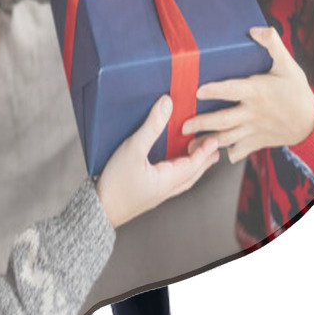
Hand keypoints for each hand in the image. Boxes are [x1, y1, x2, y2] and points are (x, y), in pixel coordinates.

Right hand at [96, 95, 219, 228]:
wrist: (99, 209)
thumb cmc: (116, 183)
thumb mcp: (133, 149)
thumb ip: (151, 127)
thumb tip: (167, 105)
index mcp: (168, 180)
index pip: (194, 163)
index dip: (205, 150)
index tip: (214, 139)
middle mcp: (166, 189)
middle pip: (192, 174)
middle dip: (204, 159)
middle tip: (212, 146)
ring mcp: (158, 193)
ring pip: (183, 179)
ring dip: (193, 165)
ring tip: (197, 154)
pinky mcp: (148, 193)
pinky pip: (172, 181)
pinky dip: (179, 170)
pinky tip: (172, 165)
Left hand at [183, 26, 313, 162]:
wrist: (310, 122)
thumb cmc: (297, 91)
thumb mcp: (287, 65)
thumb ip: (272, 44)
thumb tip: (255, 29)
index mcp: (257, 92)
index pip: (232, 90)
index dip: (215, 90)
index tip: (197, 91)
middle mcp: (252, 113)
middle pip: (223, 120)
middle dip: (202, 123)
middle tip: (183, 125)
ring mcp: (253, 130)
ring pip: (226, 138)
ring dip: (207, 142)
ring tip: (189, 145)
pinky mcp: (256, 142)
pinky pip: (238, 151)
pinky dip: (224, 154)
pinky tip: (210, 154)